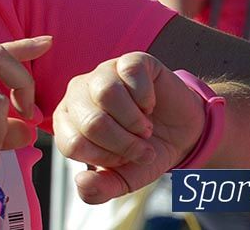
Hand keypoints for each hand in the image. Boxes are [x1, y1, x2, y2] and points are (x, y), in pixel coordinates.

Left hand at [53, 52, 204, 203]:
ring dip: (134, 121)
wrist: (181, 133)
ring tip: (144, 127)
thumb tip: (82, 183)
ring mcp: (103, 72)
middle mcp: (78, 92)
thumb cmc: (144, 151)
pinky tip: (149, 105)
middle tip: (141, 146)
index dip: (105, 158)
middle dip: (124, 143)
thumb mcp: (123, 178)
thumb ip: (100, 188)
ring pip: (107, 94)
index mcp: (68, 120)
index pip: (72, 143)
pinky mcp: (129, 61)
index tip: (121, 158)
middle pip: (91, 121)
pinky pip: (131, 75)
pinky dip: (147, 98)